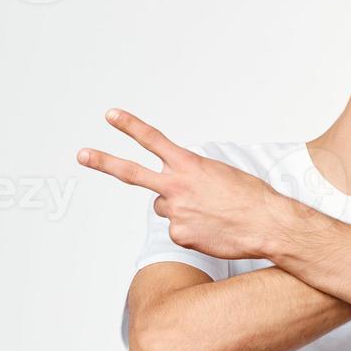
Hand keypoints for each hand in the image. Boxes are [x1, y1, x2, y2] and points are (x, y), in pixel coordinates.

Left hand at [77, 108, 291, 259]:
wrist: (268, 224)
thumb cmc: (253, 198)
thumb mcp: (223, 174)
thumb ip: (194, 176)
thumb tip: (178, 192)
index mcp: (190, 165)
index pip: (153, 140)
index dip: (129, 126)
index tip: (111, 115)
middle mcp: (177, 186)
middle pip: (132, 173)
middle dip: (104, 162)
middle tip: (82, 154)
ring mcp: (176, 212)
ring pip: (165, 208)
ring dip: (181, 209)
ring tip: (209, 213)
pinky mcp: (180, 235)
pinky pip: (178, 231)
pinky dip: (193, 231)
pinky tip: (213, 229)